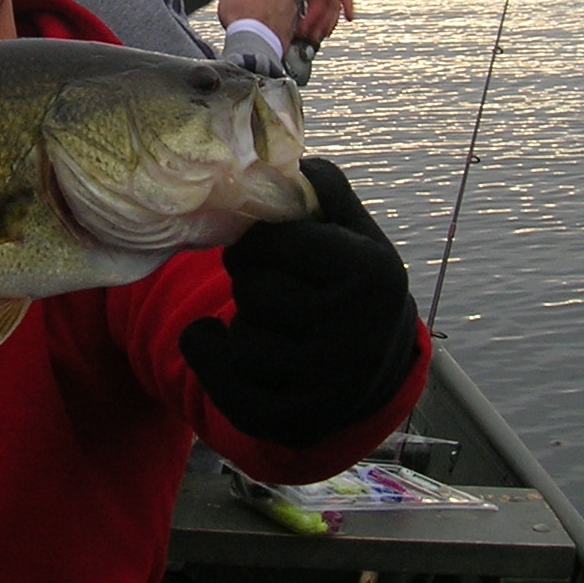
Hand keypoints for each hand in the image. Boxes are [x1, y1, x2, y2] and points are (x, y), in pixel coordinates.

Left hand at [179, 158, 419, 448]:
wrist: (376, 369)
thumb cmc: (352, 284)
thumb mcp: (354, 231)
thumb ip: (324, 189)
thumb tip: (288, 158)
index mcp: (371, 275)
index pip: (273, 242)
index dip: (262, 243)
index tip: (275, 251)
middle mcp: (357, 335)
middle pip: (255, 291)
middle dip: (254, 284)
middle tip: (277, 289)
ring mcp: (328, 387)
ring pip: (240, 338)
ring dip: (242, 324)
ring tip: (273, 325)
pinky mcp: (295, 424)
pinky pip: (220, 382)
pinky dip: (207, 354)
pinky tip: (219, 341)